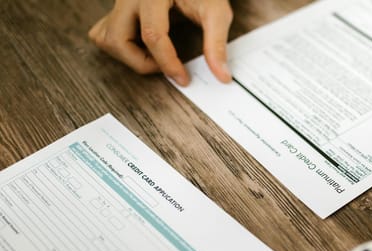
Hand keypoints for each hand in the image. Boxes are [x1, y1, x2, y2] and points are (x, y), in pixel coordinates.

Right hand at [88, 0, 232, 85]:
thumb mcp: (216, 12)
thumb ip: (217, 44)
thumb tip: (222, 76)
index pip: (152, 34)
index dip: (167, 63)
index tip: (182, 78)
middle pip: (116, 39)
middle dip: (141, 63)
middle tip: (166, 66)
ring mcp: (120, 2)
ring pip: (105, 37)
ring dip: (128, 56)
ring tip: (155, 57)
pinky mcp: (119, 8)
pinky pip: (105, 32)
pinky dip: (122, 47)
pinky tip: (143, 48)